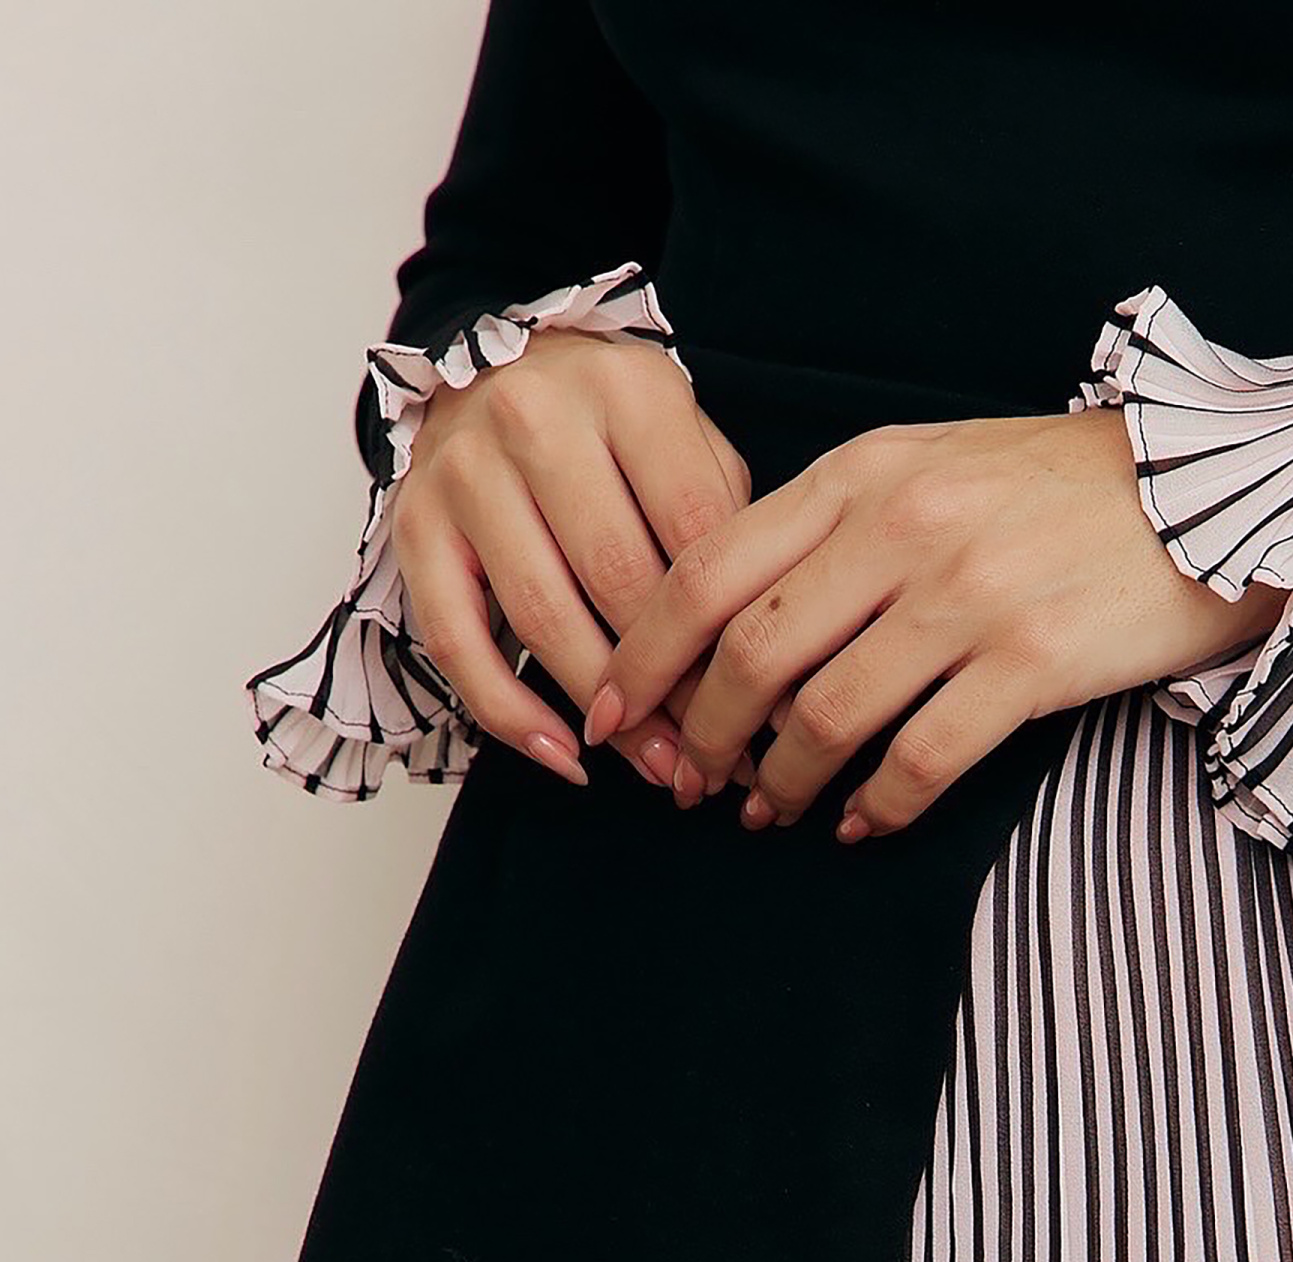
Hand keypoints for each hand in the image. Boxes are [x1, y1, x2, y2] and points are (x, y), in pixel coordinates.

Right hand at [391, 326, 757, 787]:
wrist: (499, 364)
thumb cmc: (613, 425)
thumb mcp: (689, 440)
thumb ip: (727, 526)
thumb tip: (776, 655)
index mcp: (629, 392)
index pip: (694, 534)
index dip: (731, 634)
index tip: (764, 704)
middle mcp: (536, 419)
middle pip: (619, 581)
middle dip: (674, 683)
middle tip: (714, 749)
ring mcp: (466, 470)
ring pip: (544, 618)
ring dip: (606, 712)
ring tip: (657, 764)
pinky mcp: (415, 523)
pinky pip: (457, 642)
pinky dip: (510, 714)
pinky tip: (564, 757)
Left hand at [580, 410, 1285, 834]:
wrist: (1214, 490)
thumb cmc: (1062, 488)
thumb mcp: (934, 466)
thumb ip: (839, 523)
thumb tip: (739, 619)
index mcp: (864, 473)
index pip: (710, 570)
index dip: (643, 655)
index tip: (613, 713)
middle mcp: (903, 528)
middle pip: (752, 655)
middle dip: (702, 736)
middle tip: (689, 786)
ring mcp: (969, 596)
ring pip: (826, 716)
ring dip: (782, 782)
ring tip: (768, 814)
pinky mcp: (1032, 663)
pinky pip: (922, 758)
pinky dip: (878, 807)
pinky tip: (862, 826)